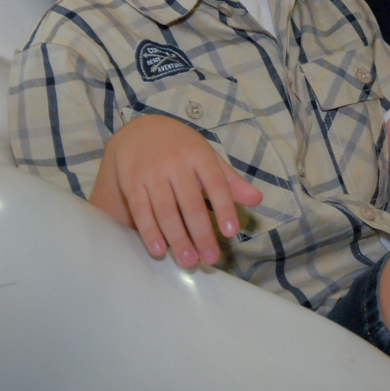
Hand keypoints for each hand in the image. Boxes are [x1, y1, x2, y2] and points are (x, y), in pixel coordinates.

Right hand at [91, 114, 262, 267]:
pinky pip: (141, 209)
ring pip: (165, 209)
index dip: (224, 207)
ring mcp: (152, 172)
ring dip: (177, 238)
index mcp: (199, 154)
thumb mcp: (207, 157)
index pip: (216, 183)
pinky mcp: (132, 182)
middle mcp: (175, 163)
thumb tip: (257, 200)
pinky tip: (159, 249)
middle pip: (190, 202)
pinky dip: (150, 231)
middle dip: (202, 233)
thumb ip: (229, 181)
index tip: (231, 232)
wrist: (139, 129)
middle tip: (211, 258)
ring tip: (189, 261)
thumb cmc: (180, 148)